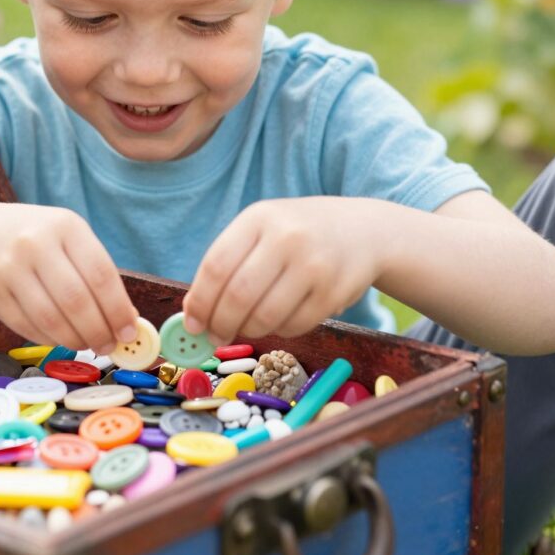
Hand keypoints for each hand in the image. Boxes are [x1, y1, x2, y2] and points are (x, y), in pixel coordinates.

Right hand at [0, 203, 137, 352]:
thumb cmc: (37, 239)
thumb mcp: (70, 240)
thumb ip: (97, 275)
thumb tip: (127, 320)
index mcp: (65, 226)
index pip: (101, 274)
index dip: (118, 310)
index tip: (129, 333)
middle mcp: (35, 244)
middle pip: (76, 300)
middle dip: (98, 331)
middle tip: (109, 346)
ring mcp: (9, 268)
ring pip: (50, 319)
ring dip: (75, 341)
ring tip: (87, 345)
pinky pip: (27, 327)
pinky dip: (50, 340)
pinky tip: (60, 338)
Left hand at [182, 197, 382, 344]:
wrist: (363, 230)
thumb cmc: (298, 233)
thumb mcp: (262, 230)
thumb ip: (227, 264)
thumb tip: (193, 314)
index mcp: (259, 218)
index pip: (216, 266)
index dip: (200, 301)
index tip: (192, 323)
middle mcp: (287, 237)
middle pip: (238, 296)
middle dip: (220, 324)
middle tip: (215, 336)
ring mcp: (314, 265)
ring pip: (265, 317)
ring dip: (249, 330)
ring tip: (247, 326)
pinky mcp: (334, 293)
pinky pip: (294, 326)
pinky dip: (279, 330)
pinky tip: (279, 319)